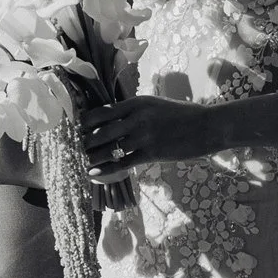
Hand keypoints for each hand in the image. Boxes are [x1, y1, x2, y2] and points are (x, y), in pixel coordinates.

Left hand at [83, 96, 230, 180]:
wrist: (207, 126)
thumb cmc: (182, 114)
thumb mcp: (155, 104)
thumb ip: (134, 110)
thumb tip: (113, 116)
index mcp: (136, 103)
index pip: (101, 112)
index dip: (84, 122)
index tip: (73, 128)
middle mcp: (136, 118)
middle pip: (100, 131)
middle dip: (83, 141)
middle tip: (70, 149)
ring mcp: (143, 136)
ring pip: (108, 148)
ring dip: (90, 157)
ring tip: (77, 162)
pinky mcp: (151, 153)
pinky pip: (122, 163)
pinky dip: (104, 170)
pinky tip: (93, 174)